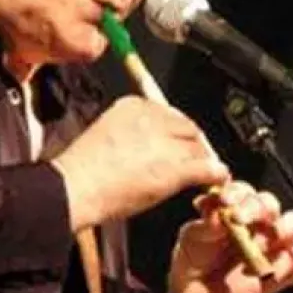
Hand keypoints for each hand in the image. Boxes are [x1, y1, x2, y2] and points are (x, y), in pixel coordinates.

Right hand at [50, 95, 229, 230]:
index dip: (176, 130)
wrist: (75, 187)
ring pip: (198, 147)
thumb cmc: (81, 169)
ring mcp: (165, 144)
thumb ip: (132, 131)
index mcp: (133, 105)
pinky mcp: (174, 168)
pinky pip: (205, 167)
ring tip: (202, 172)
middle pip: (187, 127)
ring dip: (202, 159)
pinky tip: (216, 178)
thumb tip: (150, 144)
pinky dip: (214, 173)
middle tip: (192, 158)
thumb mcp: (106, 133)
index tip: (175, 141)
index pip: (169, 112)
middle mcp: (153, 119)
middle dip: (192, 143)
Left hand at [167, 181, 292, 292]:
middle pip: (271, 204)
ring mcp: (277, 242)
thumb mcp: (193, 238)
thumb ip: (207, 224)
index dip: (236, 193)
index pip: (244, 191)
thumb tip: (218, 210)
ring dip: (282, 231)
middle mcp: (260, 219)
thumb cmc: (195, 258)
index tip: (224, 202)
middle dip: (258, 209)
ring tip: (257, 248)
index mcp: (235, 205)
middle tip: (240, 221)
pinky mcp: (289, 267)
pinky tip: (270, 272)